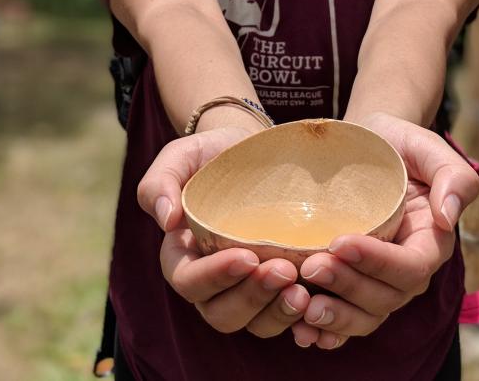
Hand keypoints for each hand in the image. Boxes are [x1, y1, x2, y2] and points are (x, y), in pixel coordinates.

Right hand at [138, 127, 308, 337]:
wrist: (259, 154)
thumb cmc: (215, 156)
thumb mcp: (182, 157)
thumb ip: (160, 183)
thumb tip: (166, 220)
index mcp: (182, 257)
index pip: (189, 281)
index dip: (215, 276)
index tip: (246, 257)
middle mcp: (213, 284)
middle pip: (221, 313)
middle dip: (252, 297)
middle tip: (285, 270)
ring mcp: (247, 292)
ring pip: (255, 324)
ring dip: (278, 313)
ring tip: (303, 291)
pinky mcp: (278, 292)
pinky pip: (286, 320)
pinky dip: (301, 320)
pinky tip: (319, 305)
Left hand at [292, 113, 478, 348]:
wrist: (361, 146)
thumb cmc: (394, 144)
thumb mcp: (427, 147)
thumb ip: (453, 177)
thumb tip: (449, 218)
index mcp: (429, 242)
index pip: (411, 267)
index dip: (378, 262)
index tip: (339, 241)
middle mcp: (406, 270)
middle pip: (385, 298)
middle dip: (348, 286)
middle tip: (310, 266)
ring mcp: (378, 283)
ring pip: (365, 317)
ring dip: (335, 317)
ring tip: (302, 307)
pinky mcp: (351, 286)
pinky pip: (344, 321)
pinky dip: (325, 331)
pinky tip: (299, 330)